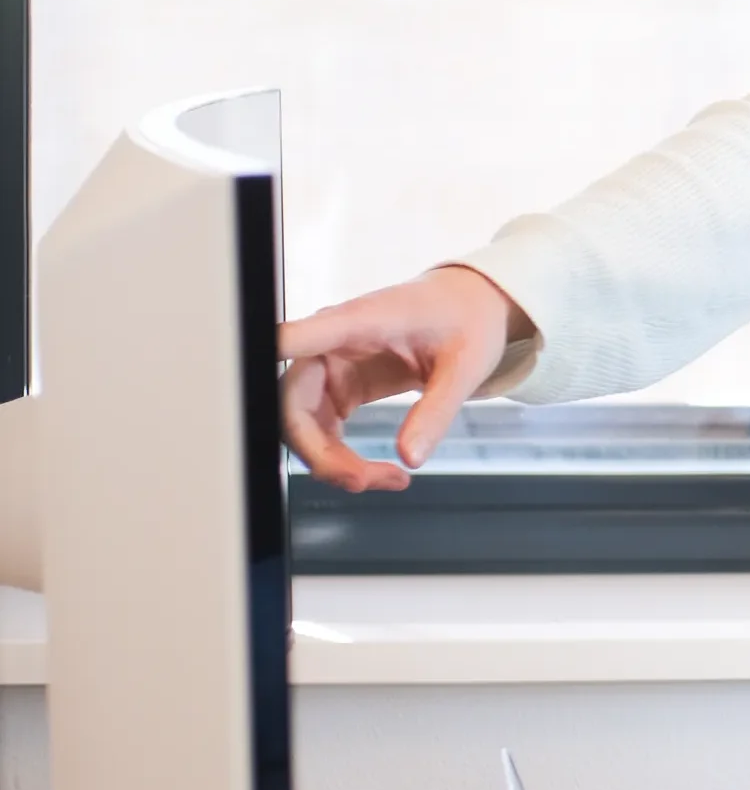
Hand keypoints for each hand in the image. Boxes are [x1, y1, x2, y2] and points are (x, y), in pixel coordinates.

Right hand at [279, 266, 530, 490]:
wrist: (470, 307)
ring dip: (333, 463)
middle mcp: (331, 342)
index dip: (268, 356)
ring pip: (302, 425)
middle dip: (320, 453)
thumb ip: (437, 409)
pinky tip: (381, 472)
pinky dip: (343, 458)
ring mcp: (331, 366)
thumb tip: (411, 457)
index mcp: (359, 321)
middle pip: (292, 403)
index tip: (240, 377)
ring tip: (388, 480)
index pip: (298, 337)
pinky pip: (322, 430)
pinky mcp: (339, 386)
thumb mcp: (466, 365)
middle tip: (364, 481)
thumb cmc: (466, 319)